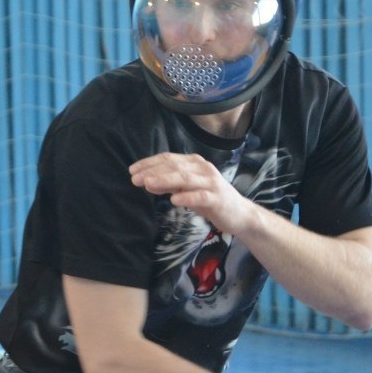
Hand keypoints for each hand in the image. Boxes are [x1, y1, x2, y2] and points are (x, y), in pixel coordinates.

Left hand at [129, 152, 254, 234]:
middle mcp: (203, 169)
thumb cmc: (209, 199)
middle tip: (134, 178)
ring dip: (165, 180)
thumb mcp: (186, 189)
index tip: (132, 170)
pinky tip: (173, 200)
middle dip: (152, 172)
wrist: (239, 214)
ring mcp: (211, 183)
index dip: (149, 163)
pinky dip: (187, 197)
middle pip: (175, 166)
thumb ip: (169, 183)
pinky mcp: (218, 199)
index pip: (169, 159)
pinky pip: (200, 197)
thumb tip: (146, 181)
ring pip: (185, 179)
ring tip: (148, 184)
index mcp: (194, 163)